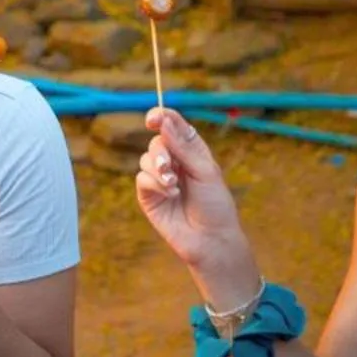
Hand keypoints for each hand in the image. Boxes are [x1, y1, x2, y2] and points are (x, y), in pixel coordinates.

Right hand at [135, 108, 261, 306]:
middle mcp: (174, 162)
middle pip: (156, 142)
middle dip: (160, 151)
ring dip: (158, 169)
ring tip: (173, 185)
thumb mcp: (205, 171)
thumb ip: (183, 146)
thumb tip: (164, 121)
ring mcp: (159, 179)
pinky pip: (141, 179)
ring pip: (145, 159)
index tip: (154, 118)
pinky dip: (155, 183)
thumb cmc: (215, 204)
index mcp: (191, 151)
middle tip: (169, 166)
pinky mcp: (149, 196)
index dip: (161, 117)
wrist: (212, 239)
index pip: (172, 126)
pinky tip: (171, 194)